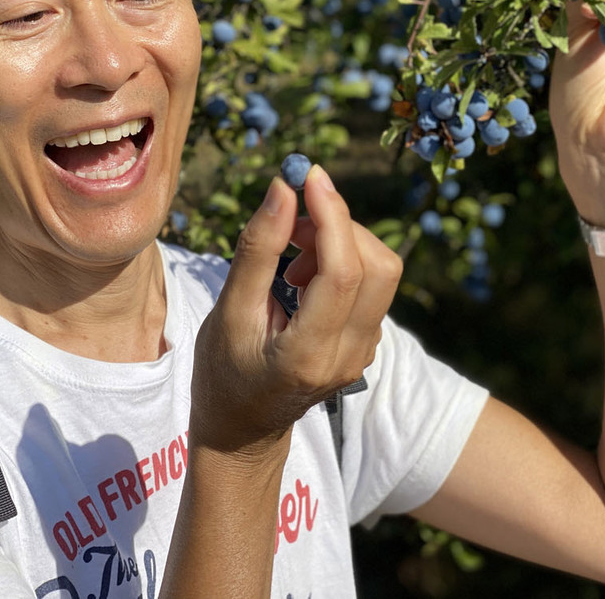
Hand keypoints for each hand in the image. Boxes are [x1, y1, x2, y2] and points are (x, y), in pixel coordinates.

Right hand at [188, 166, 400, 458]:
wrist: (242, 429)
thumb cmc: (223, 371)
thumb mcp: (228, 311)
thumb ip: (257, 250)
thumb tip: (282, 188)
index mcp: (310, 354)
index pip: (344, 273)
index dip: (332, 215)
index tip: (308, 175)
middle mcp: (349, 356)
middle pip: (377, 267)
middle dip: (338, 226)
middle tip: (292, 223)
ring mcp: (364, 353)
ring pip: (381, 272)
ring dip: (341, 243)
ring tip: (291, 261)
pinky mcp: (367, 344)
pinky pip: (372, 285)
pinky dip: (343, 262)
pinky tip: (302, 277)